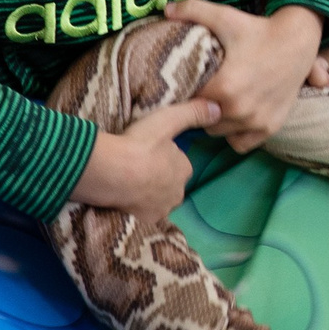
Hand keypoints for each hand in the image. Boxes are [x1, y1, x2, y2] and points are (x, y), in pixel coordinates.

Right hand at [71, 98, 213, 220]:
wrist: (110, 172)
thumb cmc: (141, 144)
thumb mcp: (169, 120)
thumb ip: (194, 112)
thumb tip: (218, 108)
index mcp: (184, 170)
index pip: (180, 164)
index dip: (165, 158)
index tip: (149, 151)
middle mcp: (177, 193)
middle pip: (170, 184)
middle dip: (159, 178)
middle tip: (138, 166)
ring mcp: (161, 209)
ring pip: (158, 200)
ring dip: (148, 193)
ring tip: (128, 181)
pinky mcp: (144, 220)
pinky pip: (144, 213)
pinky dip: (136, 207)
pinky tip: (124, 197)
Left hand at [166, 0, 321, 149]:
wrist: (298, 40)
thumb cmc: (258, 30)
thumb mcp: (226, 17)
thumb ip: (193, 10)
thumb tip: (167, 8)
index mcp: (224, 88)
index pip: (188, 101)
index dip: (183, 92)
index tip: (186, 83)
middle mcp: (240, 110)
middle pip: (201, 119)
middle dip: (198, 106)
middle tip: (202, 89)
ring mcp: (256, 121)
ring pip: (219, 132)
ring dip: (215, 120)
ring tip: (218, 101)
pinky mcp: (270, 127)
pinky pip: (241, 142)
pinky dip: (236, 133)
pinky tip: (235, 115)